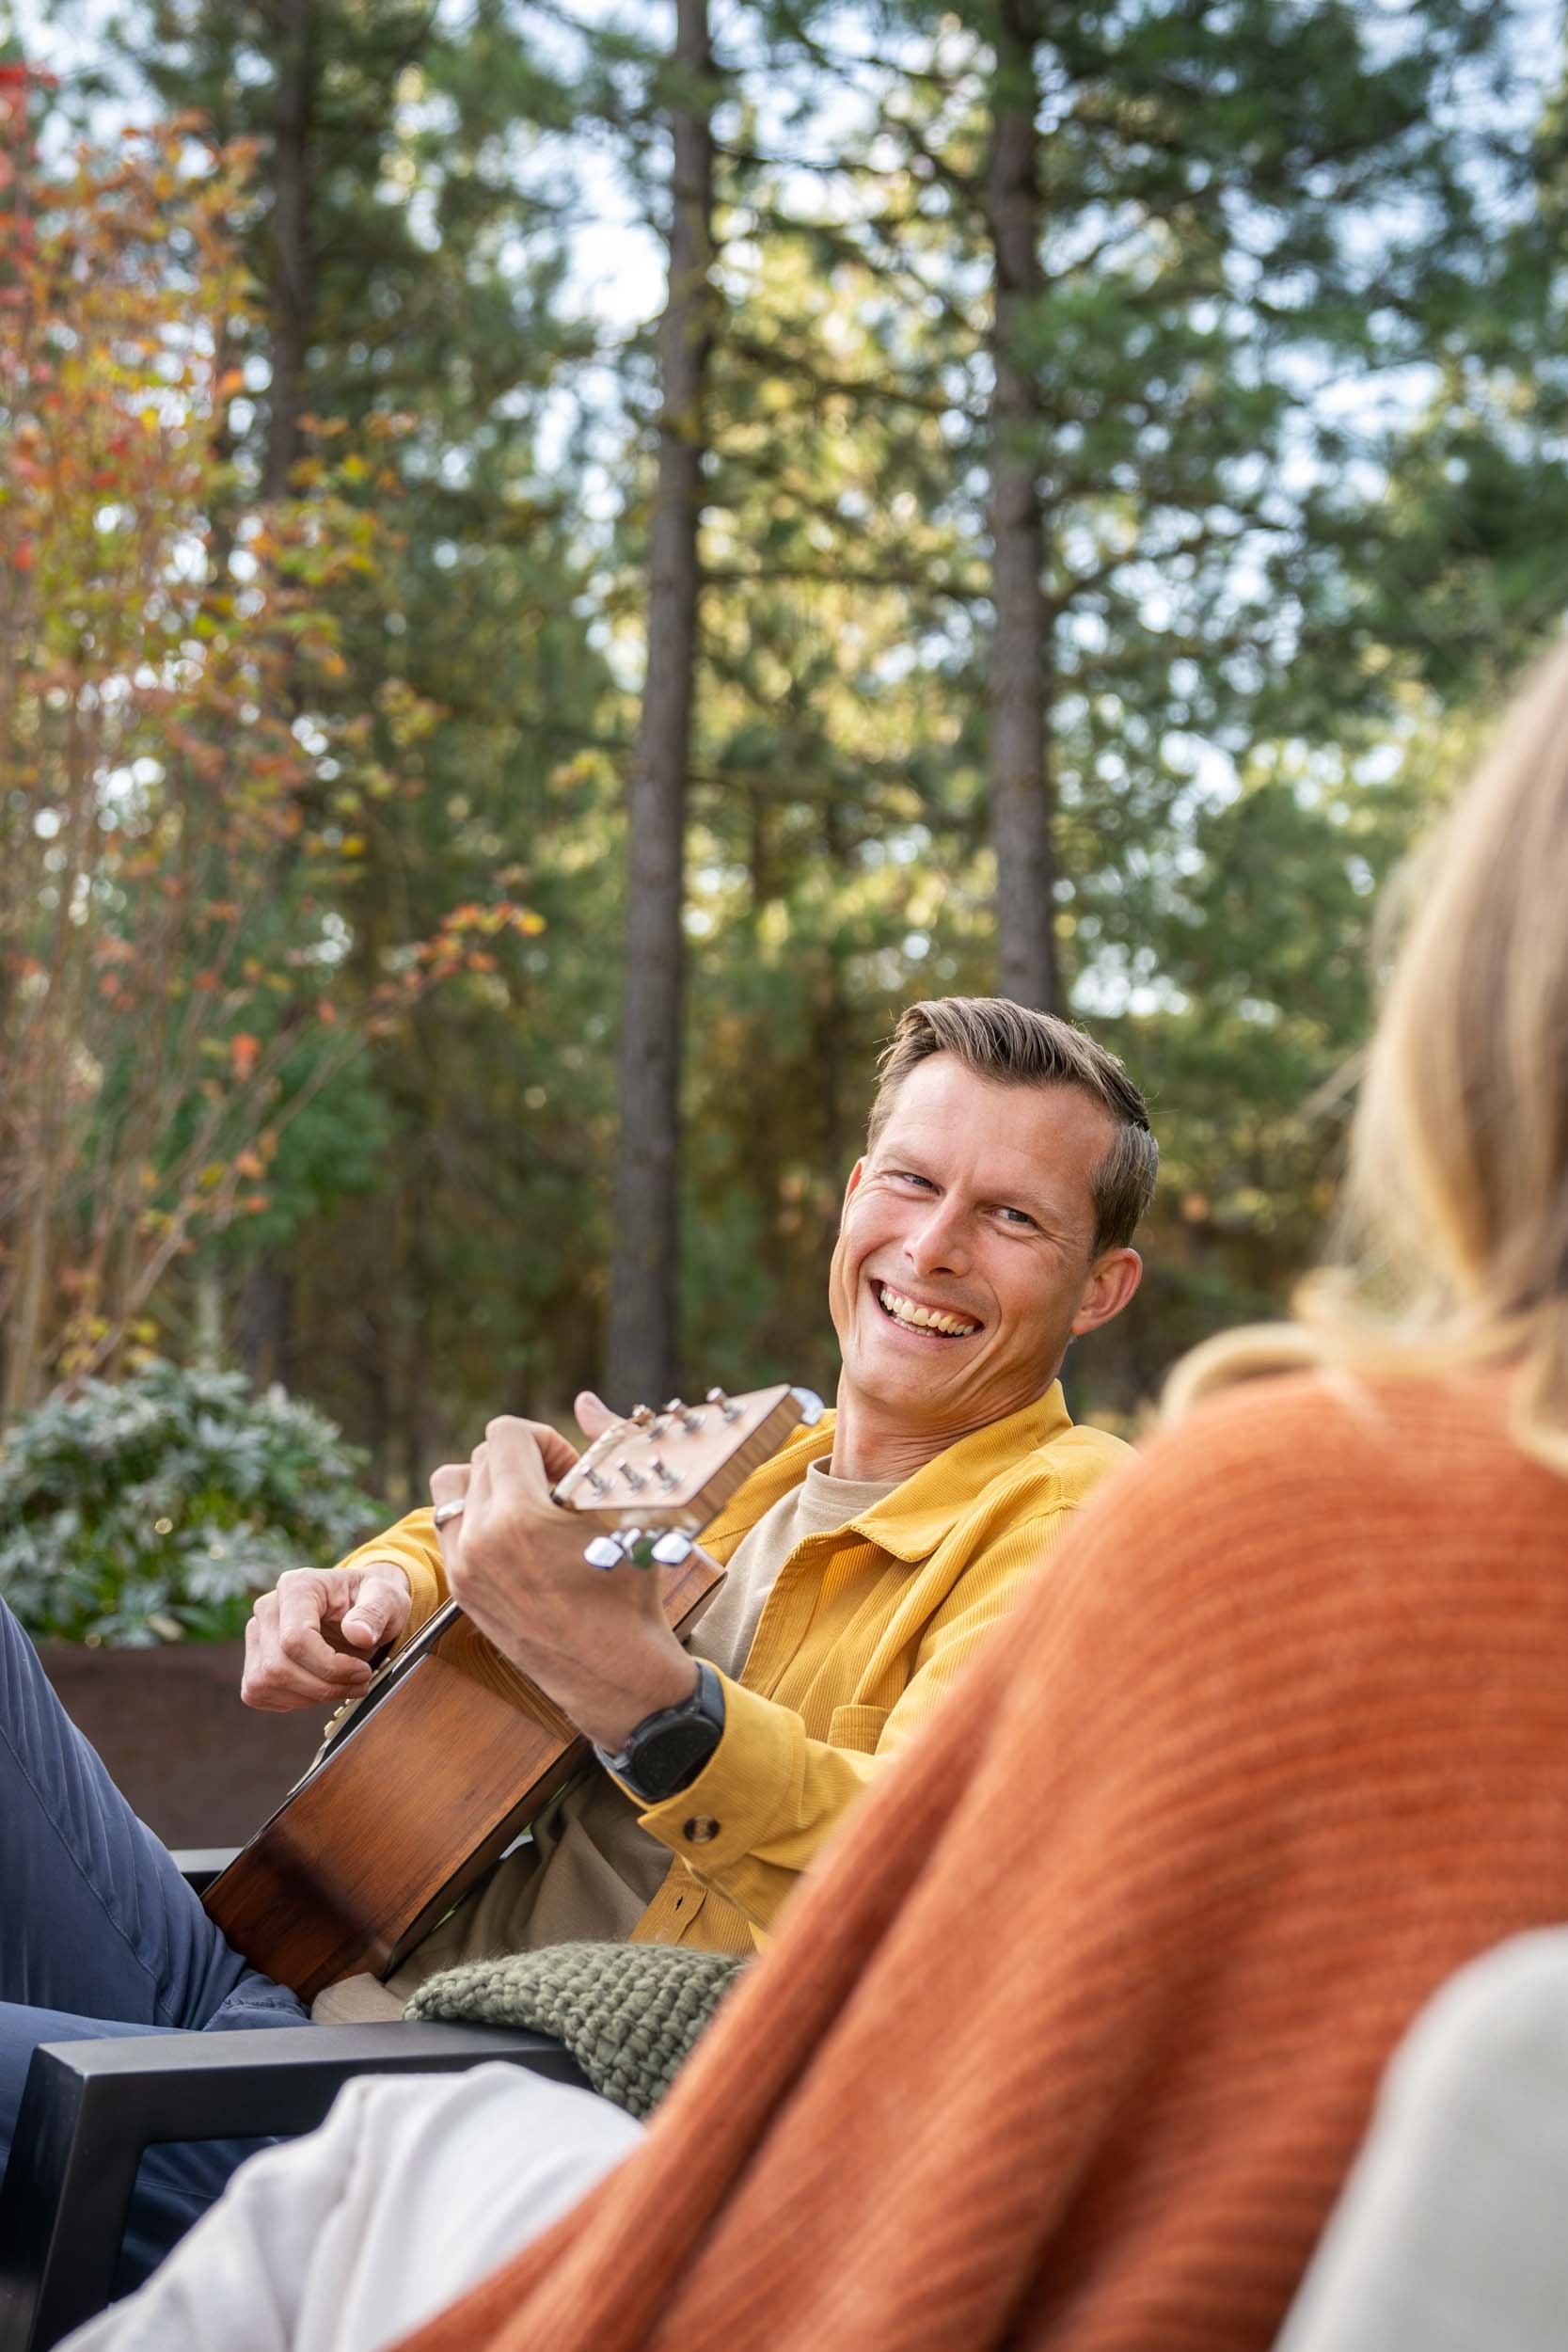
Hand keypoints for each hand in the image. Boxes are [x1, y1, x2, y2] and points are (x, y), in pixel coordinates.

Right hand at [241, 1560, 412, 1712]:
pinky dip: (293, 1700)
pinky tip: (320, 1687)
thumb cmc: (373, 1600)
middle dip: (324, 1687)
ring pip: (265, 1683)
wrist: (362, 1607)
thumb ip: (375, 1613)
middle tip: (360, 1683)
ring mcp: (257, 1634)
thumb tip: (358, 1634)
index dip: (330, 1666)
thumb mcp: (387, 1598)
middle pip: (278, 1666)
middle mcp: (268, 1608)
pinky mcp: (254, 1660)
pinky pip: (259, 1693)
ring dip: (309, 1696)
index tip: (363, 1672)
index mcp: (297, 1586)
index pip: (295, 1638)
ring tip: (342, 1685)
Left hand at [441, 1412, 696, 1751]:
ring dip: (487, 1485)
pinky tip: (516, 1541)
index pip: (505, 1433)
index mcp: (519, 1515)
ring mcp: (463, 1567)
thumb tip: (583, 1401)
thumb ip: (603, 1447)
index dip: (543, 1440)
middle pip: (480, 1457)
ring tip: (527, 1508)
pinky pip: (450, 1529)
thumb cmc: (629, 1591)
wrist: (613, 1672)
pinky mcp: (461, 1590)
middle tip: (559, 1492)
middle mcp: (479, 1538)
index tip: (570, 1470)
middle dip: (521, 1462)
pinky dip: (477, 1520)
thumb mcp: (627, 1513)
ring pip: (451, 1488)